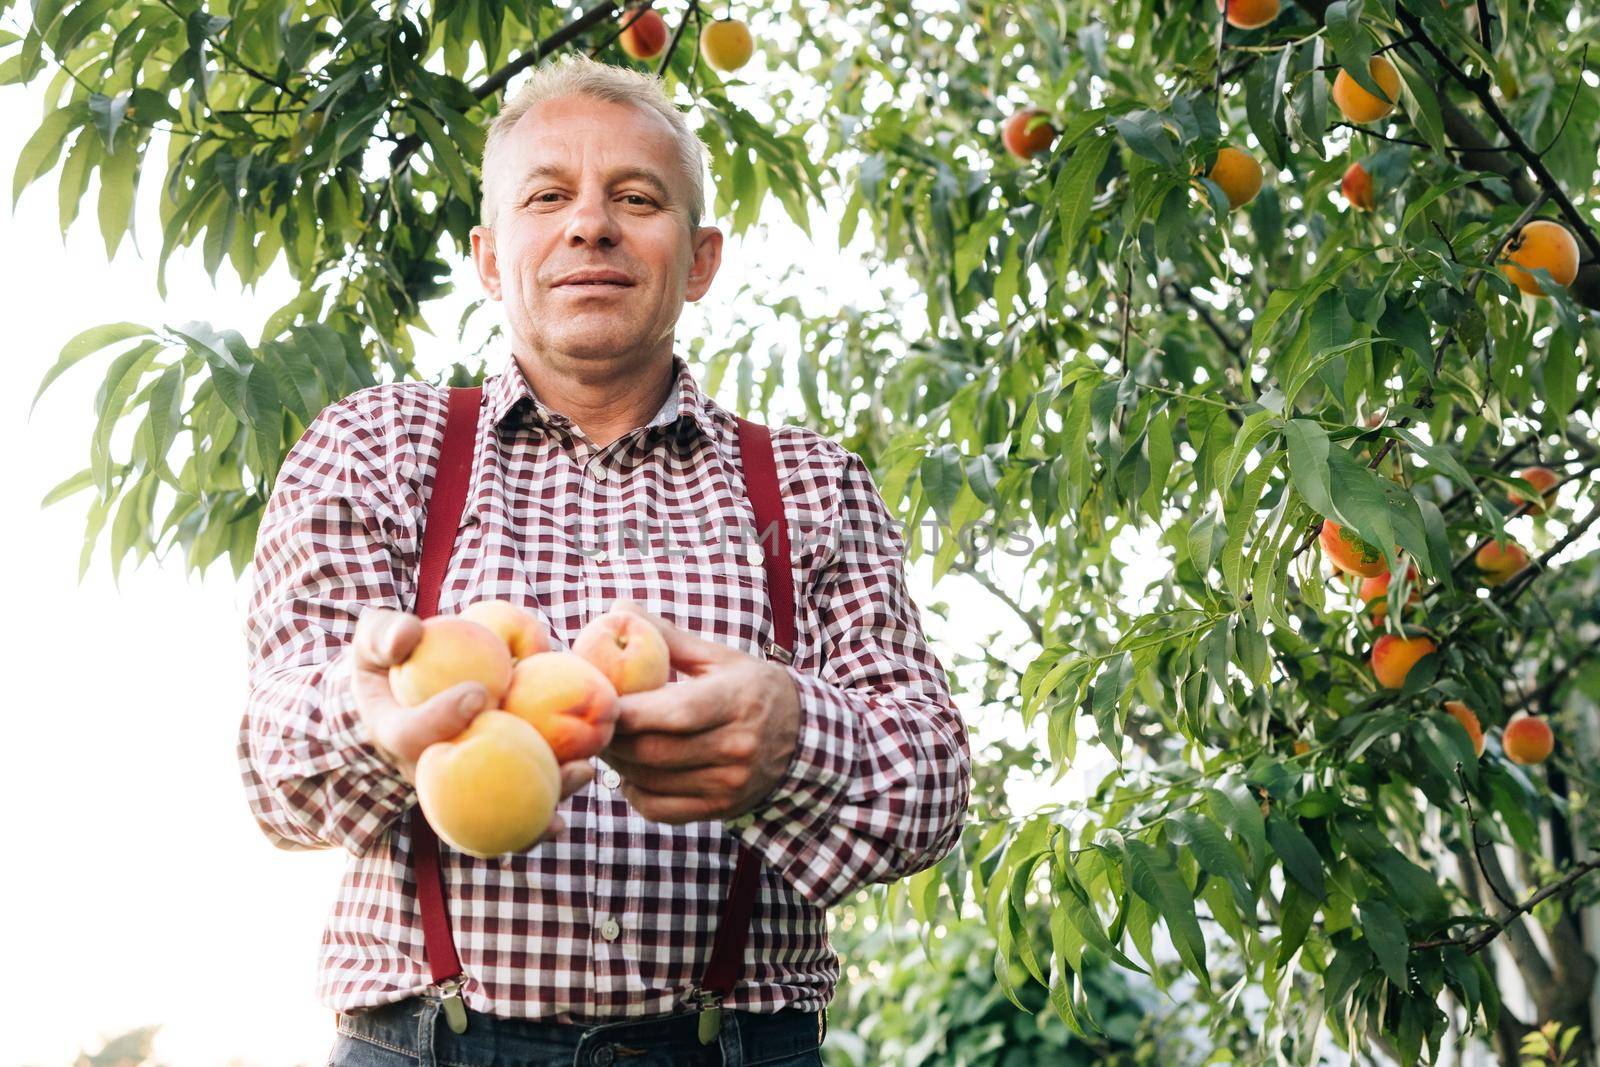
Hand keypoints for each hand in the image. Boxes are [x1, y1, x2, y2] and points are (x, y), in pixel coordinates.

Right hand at [350, 607, 594, 840]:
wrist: (395, 698)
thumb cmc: (389, 663)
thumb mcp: (374, 641)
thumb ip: (384, 634)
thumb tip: (407, 635)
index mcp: (394, 734)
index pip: (412, 734)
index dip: (442, 718)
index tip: (478, 692)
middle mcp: (425, 768)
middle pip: (463, 781)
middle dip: (502, 772)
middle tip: (537, 745)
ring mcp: (456, 781)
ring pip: (497, 799)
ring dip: (542, 795)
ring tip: (584, 772)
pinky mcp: (483, 783)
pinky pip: (515, 801)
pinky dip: (544, 807)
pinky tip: (583, 784)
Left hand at [600, 599, 800, 823]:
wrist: (803, 738)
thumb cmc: (750, 689)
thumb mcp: (719, 658)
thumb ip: (668, 638)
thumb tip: (618, 610)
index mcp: (737, 701)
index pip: (676, 712)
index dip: (630, 711)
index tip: (599, 701)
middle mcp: (737, 746)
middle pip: (654, 750)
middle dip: (613, 738)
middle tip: (594, 722)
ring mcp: (730, 782)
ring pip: (651, 780)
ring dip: (618, 763)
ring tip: (608, 741)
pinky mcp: (720, 808)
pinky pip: (660, 809)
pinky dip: (634, 792)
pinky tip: (631, 772)